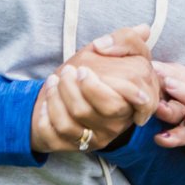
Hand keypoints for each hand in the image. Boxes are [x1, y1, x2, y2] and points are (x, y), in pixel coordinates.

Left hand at [30, 25, 159, 154]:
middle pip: (103, 110)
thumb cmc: (103, 68)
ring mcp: (99, 136)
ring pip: (74, 123)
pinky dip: (46, 115)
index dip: (110, 88)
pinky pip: (57, 135)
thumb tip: (109, 44)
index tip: (84, 71)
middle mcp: (120, 121)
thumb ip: (127, 39)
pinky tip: (46, 100)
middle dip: (77, 87)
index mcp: (138, 99)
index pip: (138, 102)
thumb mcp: (121, 48)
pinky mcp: (78, 146)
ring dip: (58, 98)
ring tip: (54, 80)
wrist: (77, 90)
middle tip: (68, 71)